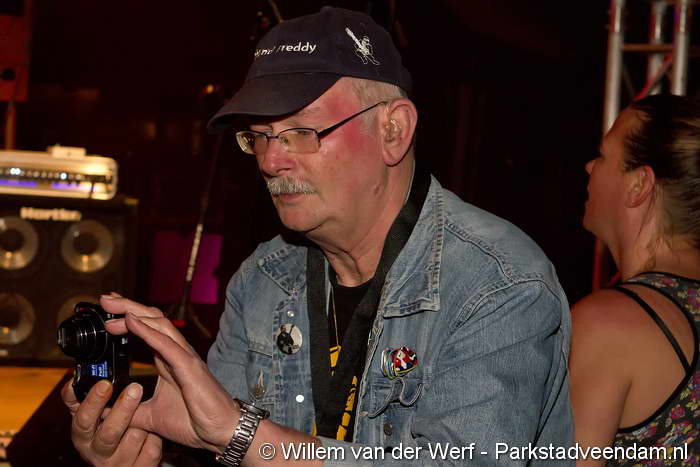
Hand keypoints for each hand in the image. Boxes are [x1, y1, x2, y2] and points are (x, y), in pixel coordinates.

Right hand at [62, 379, 161, 465]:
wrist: (120, 465)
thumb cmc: (105, 433)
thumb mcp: (89, 418)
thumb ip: (80, 400)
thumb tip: (73, 380)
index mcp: (83, 437)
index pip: (83, 420)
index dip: (93, 402)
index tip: (105, 384)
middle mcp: (97, 454)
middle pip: (109, 433)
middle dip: (123, 409)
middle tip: (135, 389)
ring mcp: (118, 465)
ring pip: (135, 437)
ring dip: (143, 423)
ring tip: (145, 414)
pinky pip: (152, 449)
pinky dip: (155, 437)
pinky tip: (153, 431)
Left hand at [99, 294, 238, 451]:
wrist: (221, 431)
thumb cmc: (194, 421)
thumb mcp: (151, 417)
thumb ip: (129, 410)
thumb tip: (103, 412)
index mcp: (169, 361)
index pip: (148, 330)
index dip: (128, 318)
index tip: (107, 314)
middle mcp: (177, 353)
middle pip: (152, 320)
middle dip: (128, 307)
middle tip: (105, 300)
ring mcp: (185, 357)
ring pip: (160, 324)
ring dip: (134, 312)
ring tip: (112, 306)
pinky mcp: (190, 367)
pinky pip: (167, 344)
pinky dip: (147, 331)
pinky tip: (131, 322)